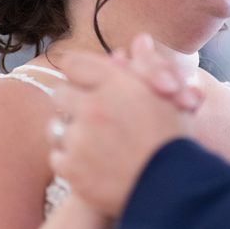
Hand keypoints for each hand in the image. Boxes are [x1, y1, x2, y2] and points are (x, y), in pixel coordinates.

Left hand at [49, 38, 201, 216]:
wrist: (172, 188)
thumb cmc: (173, 139)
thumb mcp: (168, 95)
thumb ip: (150, 64)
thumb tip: (140, 39)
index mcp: (116, 85)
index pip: (75, 64)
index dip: (77, 70)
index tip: (82, 79)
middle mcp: (92, 107)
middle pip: (60, 93)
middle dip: (71, 100)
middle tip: (86, 112)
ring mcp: (79, 140)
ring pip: (56, 126)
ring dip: (69, 131)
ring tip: (90, 140)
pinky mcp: (72, 169)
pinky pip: (57, 157)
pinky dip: (69, 159)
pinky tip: (89, 162)